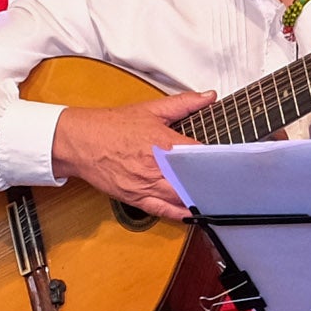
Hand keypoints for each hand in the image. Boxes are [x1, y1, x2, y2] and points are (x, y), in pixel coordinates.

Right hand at [54, 93, 214, 218]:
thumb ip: (184, 103)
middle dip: (210, 182)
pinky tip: (192, 213)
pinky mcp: (136, 198)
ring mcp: (146, 185)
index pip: (199, 154)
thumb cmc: (111, 126)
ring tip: (215, 199)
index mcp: (163, 142)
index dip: (217, 158)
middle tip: (227, 183)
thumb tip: (209, 96)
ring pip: (180, 198)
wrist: (79, 142)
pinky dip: (179, 214)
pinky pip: (163, 211)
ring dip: (197, 199)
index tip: (231, 161)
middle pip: (193, 180)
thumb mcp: (150, 109)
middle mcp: (156, 167)